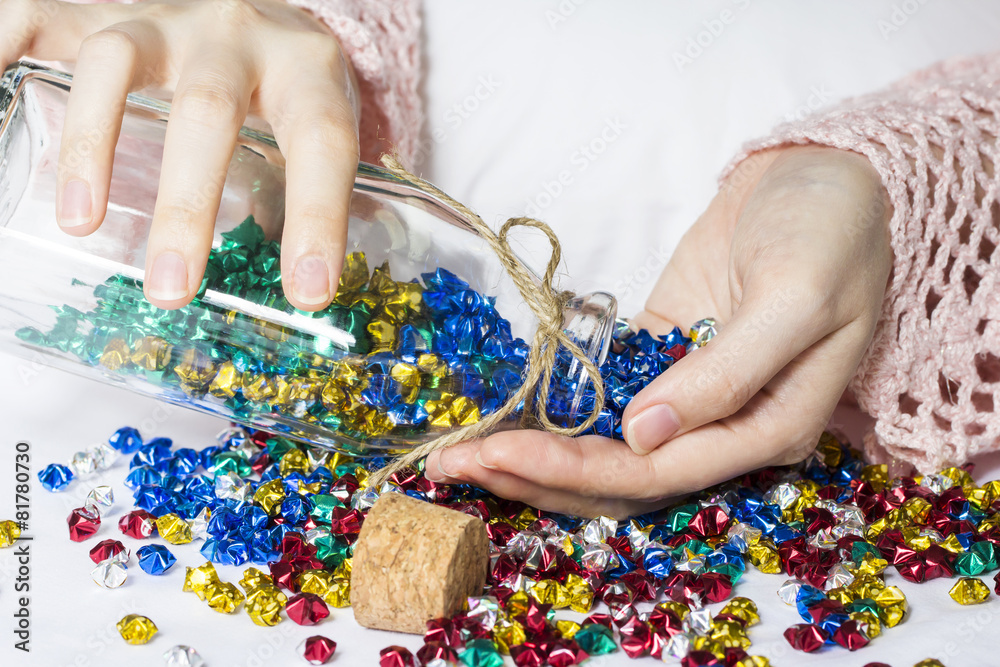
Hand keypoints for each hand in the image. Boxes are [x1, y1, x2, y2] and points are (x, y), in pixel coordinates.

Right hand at [1, 0, 359, 309]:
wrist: (260, 13)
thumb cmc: (290, 85)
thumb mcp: (316, 129)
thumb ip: (304, 193)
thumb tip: (301, 293)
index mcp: (307, 70)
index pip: (322, 141)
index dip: (319, 216)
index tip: (308, 291)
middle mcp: (237, 33)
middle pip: (208, 110)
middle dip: (188, 206)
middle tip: (172, 287)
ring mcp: (166, 16)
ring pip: (116, 62)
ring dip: (92, 146)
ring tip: (81, 225)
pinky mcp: (104, 10)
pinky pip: (38, 18)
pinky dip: (2, 48)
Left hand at [425, 145, 892, 517]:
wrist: (821, 175)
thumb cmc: (829, 233)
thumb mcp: (794, 300)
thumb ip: (726, 375)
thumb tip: (642, 435)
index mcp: (769, 429)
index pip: (660, 473)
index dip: (577, 471)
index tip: (503, 457)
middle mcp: (725, 428)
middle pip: (621, 476)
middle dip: (538, 475)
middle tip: (454, 468)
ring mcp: (688, 395)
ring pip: (604, 448)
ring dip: (535, 453)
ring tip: (461, 455)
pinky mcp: (660, 357)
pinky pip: (600, 398)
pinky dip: (552, 410)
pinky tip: (501, 413)